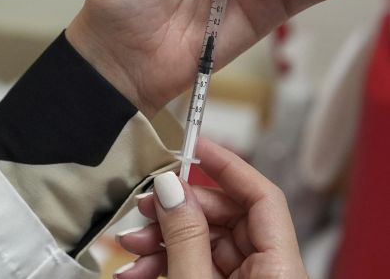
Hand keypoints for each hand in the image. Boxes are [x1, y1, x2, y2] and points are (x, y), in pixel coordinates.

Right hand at [115, 138, 307, 277]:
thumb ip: (184, 237)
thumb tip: (171, 188)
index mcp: (280, 269)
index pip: (262, 196)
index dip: (227, 165)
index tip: (192, 145)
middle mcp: (269, 273)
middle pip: (227, 217)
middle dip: (177, 211)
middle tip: (143, 209)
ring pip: (205, 241)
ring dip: (162, 240)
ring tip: (131, 248)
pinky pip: (197, 265)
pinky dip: (165, 262)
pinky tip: (137, 270)